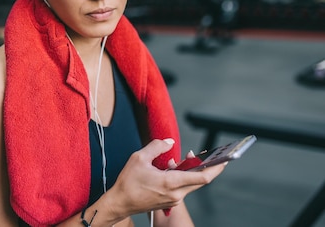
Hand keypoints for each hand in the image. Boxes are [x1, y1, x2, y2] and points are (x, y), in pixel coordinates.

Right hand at [106, 139, 225, 216]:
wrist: (120, 202)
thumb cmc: (128, 183)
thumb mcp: (139, 158)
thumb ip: (157, 147)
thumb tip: (169, 142)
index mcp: (170, 183)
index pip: (202, 177)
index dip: (216, 168)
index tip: (225, 160)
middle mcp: (176, 194)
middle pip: (201, 181)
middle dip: (207, 167)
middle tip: (213, 156)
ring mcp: (174, 200)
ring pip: (190, 183)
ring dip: (191, 171)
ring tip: (183, 159)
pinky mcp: (170, 202)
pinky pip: (182, 188)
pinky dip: (182, 177)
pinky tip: (172, 168)